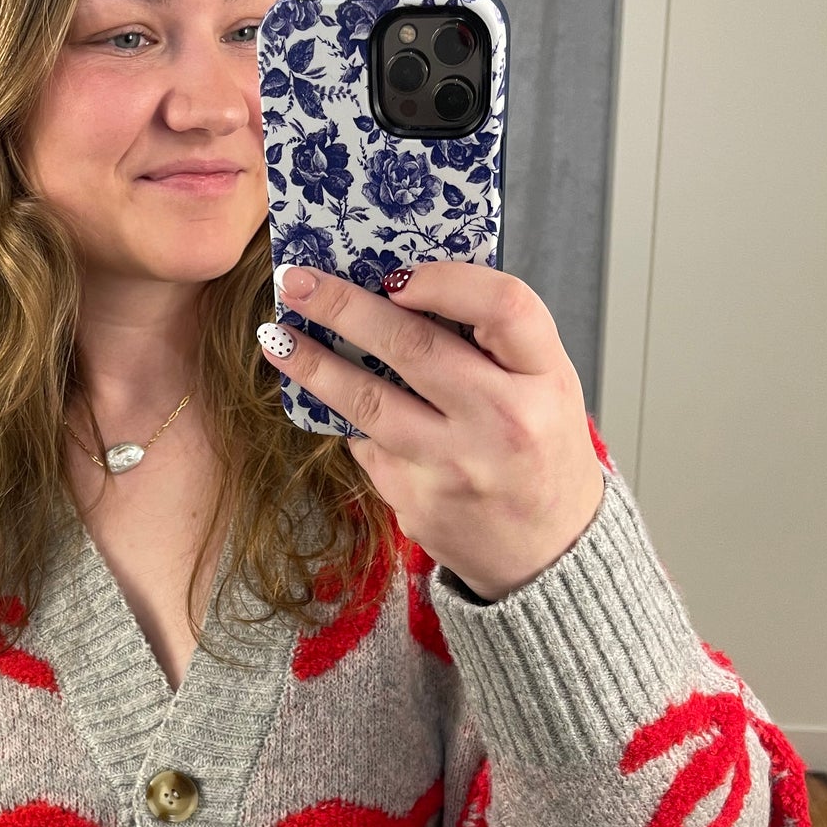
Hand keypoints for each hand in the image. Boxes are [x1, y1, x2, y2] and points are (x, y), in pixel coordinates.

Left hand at [259, 262, 604, 600]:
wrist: (549, 552)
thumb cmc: (541, 450)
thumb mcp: (546, 384)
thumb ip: (494, 339)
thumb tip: (399, 286)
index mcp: (546, 379)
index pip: (502, 306)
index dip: (444, 280)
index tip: (393, 274)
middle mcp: (504, 422)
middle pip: (413, 347)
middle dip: (343, 307)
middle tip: (296, 283)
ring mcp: (455, 467)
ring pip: (368, 402)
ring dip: (313, 365)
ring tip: (277, 338)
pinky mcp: (417, 502)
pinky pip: (368, 446)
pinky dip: (347, 419)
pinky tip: (331, 402)